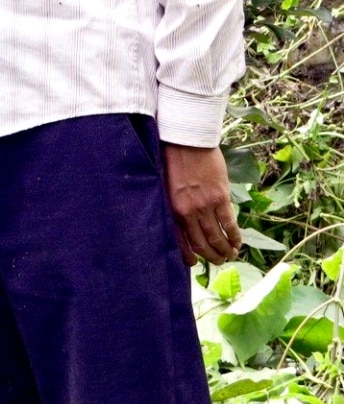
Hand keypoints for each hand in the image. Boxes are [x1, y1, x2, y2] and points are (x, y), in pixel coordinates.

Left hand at [166, 143, 240, 265]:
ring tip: (230, 256)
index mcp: (171, 208)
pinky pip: (229, 223)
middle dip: (211, 256)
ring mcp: (204, 204)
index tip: (194, 263)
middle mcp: (187, 210)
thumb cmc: (173, 160)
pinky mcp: (220, 197)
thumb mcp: (165, 186)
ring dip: (225, 250)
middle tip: (219, 261)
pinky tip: (238, 242)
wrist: (187, 140)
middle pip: (201, 243)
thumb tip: (182, 223)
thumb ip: (174, 205)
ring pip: (217, 236)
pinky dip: (235, 236)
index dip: (188, 256)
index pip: (179, 241)